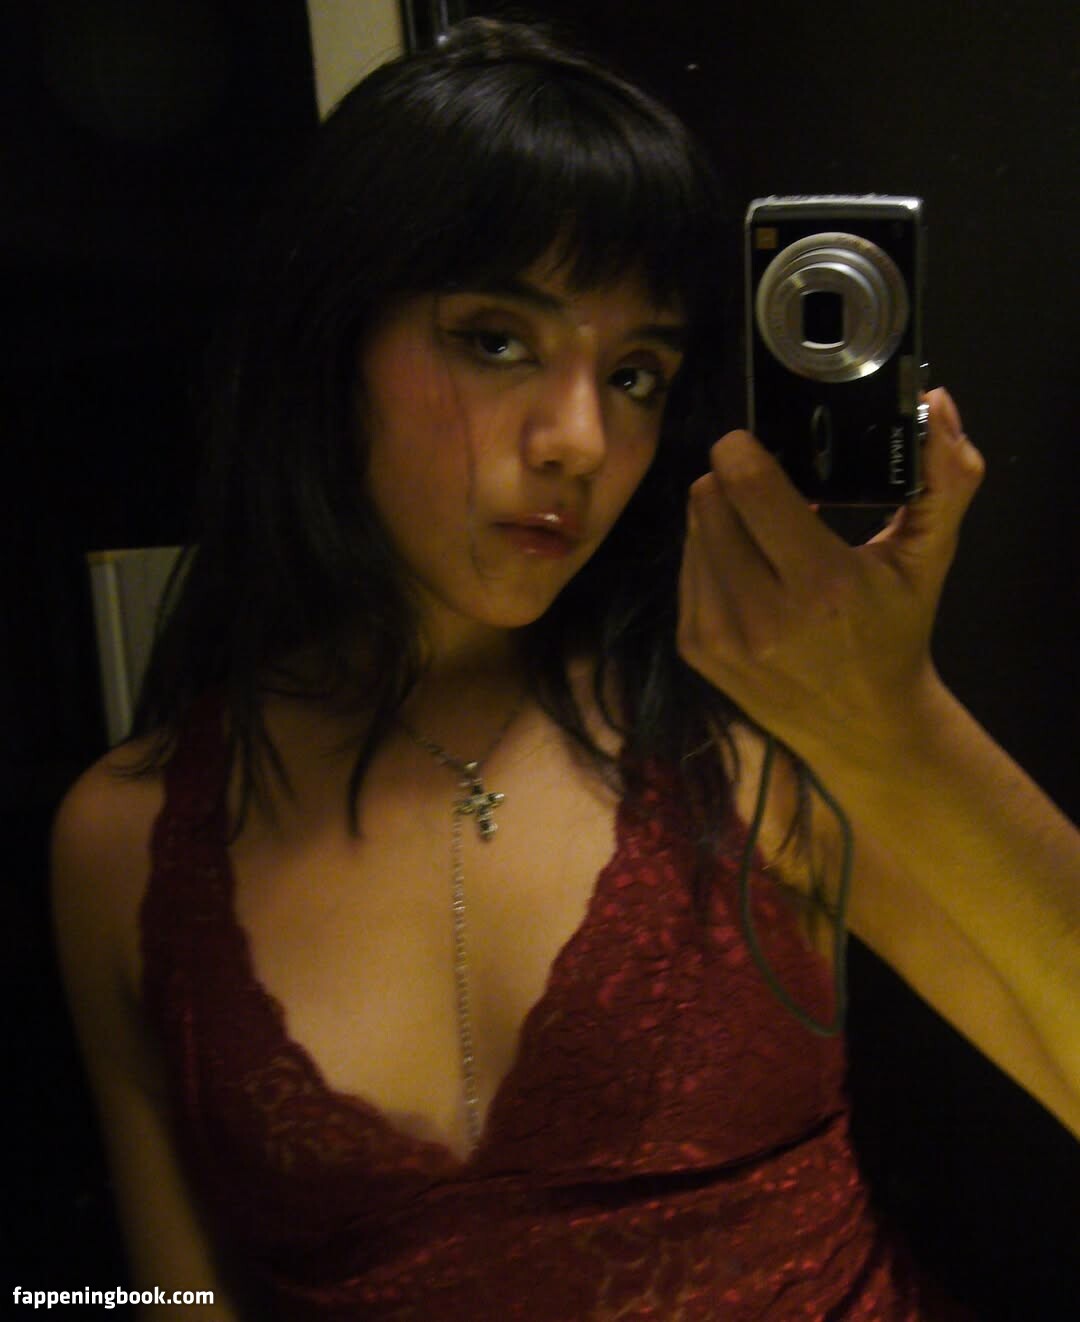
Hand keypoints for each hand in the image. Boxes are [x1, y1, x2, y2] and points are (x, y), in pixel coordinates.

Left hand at [677, 388, 984, 766]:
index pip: (746, 484)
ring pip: (692, 529)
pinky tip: (746, 567)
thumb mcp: (928, 560)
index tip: (760, 443)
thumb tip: (938, 402)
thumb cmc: (895, 634)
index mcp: (821, 583)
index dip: (744, 449)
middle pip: (709, 499)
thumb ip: (944, 479)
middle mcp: (761, 614)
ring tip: (761, 530)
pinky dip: (709, 554)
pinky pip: (685, 569)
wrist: (862, 727)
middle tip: (767, 487)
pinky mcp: (695, 650)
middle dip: (734, 479)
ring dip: (720, 515)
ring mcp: (720, 636)